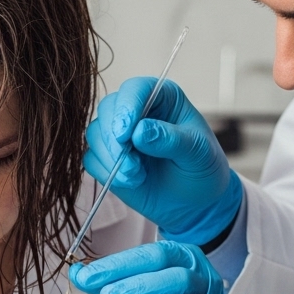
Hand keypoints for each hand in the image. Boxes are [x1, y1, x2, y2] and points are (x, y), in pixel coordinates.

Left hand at [69, 241, 225, 293]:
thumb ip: (101, 284)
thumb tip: (76, 272)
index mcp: (172, 254)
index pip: (143, 252)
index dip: (115, 263)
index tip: (87, 274)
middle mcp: (192, 265)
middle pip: (161, 259)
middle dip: (127, 273)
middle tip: (102, 289)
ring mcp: (205, 287)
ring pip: (178, 280)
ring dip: (143, 289)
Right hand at [84, 77, 241, 244]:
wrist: (194, 203)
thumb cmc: (202, 169)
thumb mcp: (198, 153)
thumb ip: (171, 140)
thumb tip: (139, 132)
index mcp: (161, 97)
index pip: (135, 89)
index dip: (126, 108)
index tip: (126, 134)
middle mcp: (136, 109)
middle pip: (108, 109)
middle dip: (114, 140)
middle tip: (132, 166)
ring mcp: (119, 133)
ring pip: (95, 134)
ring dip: (111, 159)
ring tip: (136, 177)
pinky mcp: (107, 157)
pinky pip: (92, 158)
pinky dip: (106, 172)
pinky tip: (130, 182)